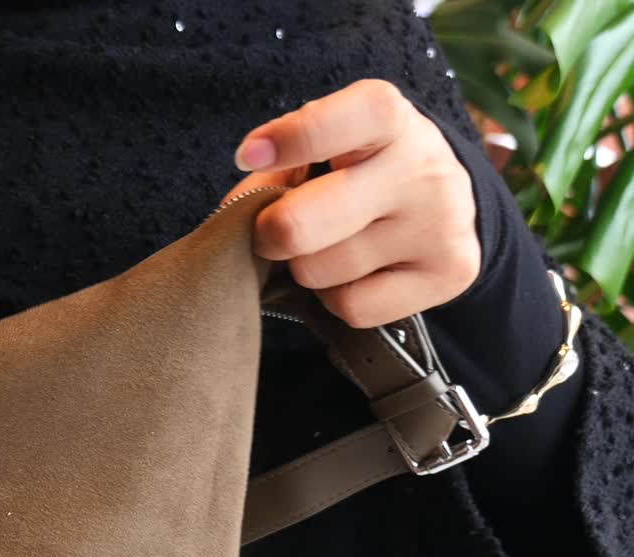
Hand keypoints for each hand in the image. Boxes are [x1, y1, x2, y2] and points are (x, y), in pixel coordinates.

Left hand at [227, 79, 480, 327]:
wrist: (446, 201)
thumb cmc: (361, 169)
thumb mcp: (324, 149)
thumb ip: (276, 169)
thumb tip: (237, 214)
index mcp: (388, 119)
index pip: (339, 123)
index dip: (288, 141)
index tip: (248, 156)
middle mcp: (422, 168)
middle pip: (303, 223)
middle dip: (270, 233)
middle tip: (270, 232)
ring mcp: (440, 224)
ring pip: (322, 270)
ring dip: (307, 267)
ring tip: (328, 246)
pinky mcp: (450, 274)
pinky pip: (352, 306)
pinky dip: (336, 298)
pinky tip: (354, 273)